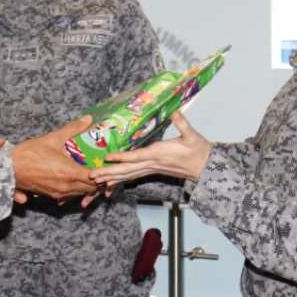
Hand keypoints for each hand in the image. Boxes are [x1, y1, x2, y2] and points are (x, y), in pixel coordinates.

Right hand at [9, 115, 98, 200]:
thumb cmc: (29, 154)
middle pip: (90, 188)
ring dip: (86, 186)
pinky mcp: (50, 195)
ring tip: (89, 175)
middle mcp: (66, 186)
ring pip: (80, 193)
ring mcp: (58, 192)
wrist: (8, 169)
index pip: (95, 178)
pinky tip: (73, 182)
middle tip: (100, 170)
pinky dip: (75, 190)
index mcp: (69, 173)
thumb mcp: (52, 138)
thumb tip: (88, 119)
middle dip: (97, 181)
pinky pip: (69, 195)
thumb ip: (72, 129)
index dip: (102, 173)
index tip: (104, 165)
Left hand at [90, 112, 210, 187]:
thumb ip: (183, 124)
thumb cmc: (198, 151)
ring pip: (127, 175)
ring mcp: (151, 169)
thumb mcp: (193, 135)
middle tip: (91, 176)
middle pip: (127, 170)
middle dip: (108, 173)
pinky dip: (120, 180)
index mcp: (159, 154)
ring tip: (94, 181)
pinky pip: (133, 176)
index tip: (108, 157)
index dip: (122, 157)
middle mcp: (152, 163)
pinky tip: (109, 184)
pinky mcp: (152, 170)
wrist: (205, 167)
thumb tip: (176, 112)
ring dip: (110, 178)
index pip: (137, 156)